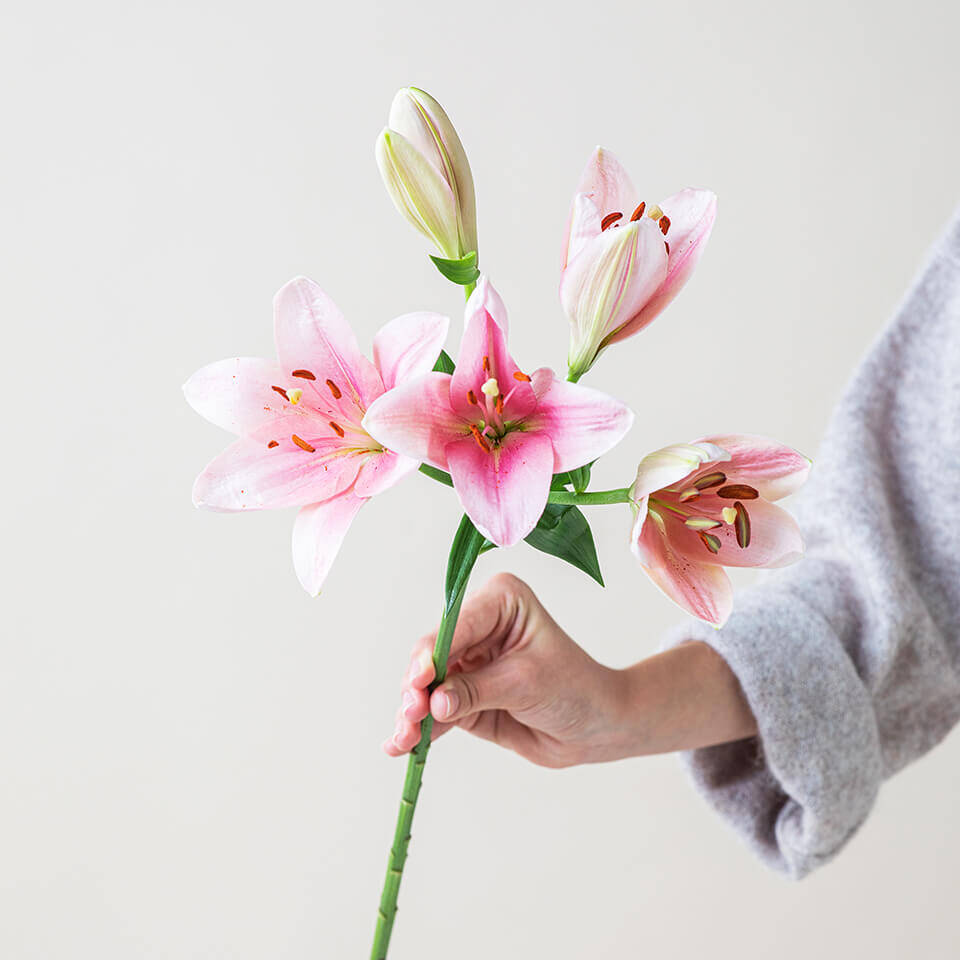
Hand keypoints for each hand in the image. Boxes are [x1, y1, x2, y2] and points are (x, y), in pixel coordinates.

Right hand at [383, 573, 756, 767]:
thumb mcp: (526, 683)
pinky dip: (419, 730)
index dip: (432, 654)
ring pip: (428, 686)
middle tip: (409, 714)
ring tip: (403, 740)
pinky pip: (436, 712)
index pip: (455, 626)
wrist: (597, 727)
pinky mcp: (465, 697)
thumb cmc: (575, 689)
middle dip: (417, 687)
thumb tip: (434, 702)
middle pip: (433, 656)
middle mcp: (478, 627)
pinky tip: (400, 746)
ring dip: (412, 714)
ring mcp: (469, 663)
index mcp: (499, 602)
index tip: (419, 680)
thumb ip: (477, 690)